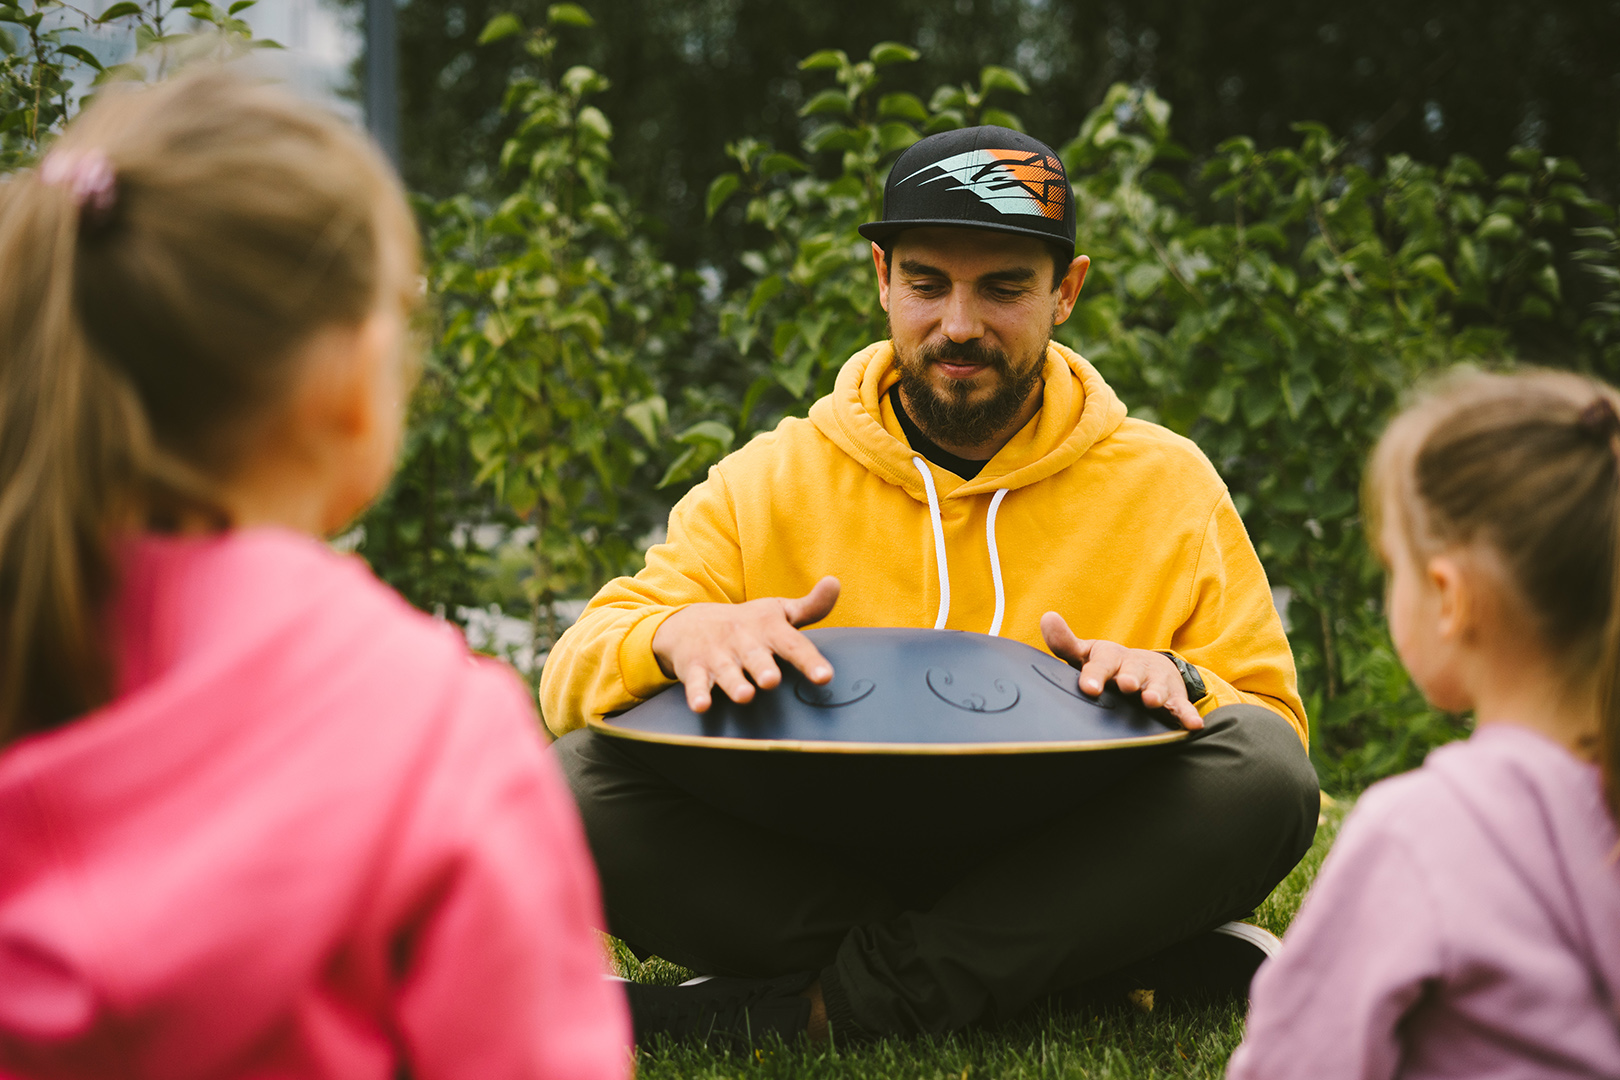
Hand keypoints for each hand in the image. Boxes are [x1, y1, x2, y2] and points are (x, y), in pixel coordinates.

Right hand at [652, 577, 840, 712]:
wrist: (690, 622)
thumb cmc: (747, 624)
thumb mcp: (778, 612)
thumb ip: (811, 607)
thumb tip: (836, 582)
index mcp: (768, 628)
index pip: (793, 644)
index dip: (809, 661)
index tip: (824, 677)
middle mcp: (743, 640)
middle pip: (755, 656)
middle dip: (763, 668)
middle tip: (771, 680)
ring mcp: (718, 654)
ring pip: (727, 671)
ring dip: (734, 683)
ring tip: (744, 695)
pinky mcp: (695, 668)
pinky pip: (695, 682)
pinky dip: (696, 694)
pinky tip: (700, 706)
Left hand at [1039, 611, 1203, 730]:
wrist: (1147, 666)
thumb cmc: (1109, 664)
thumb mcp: (1087, 655)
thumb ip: (1065, 644)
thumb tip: (1047, 617)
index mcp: (1109, 657)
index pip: (1100, 663)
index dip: (1094, 674)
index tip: (1088, 687)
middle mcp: (1133, 667)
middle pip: (1132, 672)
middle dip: (1129, 678)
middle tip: (1126, 685)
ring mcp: (1154, 682)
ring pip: (1156, 687)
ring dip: (1155, 693)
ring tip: (1151, 701)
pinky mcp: (1173, 696)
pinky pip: (1180, 706)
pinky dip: (1187, 714)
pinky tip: (1193, 724)